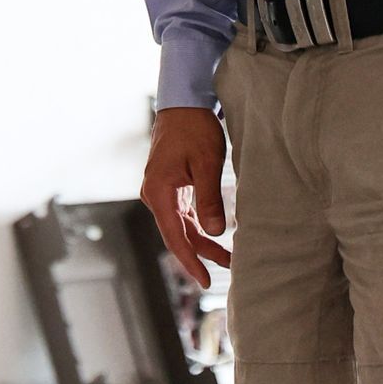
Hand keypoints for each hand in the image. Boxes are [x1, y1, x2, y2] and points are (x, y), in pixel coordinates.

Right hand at [141, 106, 231, 291]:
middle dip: (201, 253)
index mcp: (159, 191)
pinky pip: (182, 213)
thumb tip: (216, 232)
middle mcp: (155, 194)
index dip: (191, 261)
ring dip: (202, 240)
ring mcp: (161, 190)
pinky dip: (198, 225)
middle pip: (177, 234)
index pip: (174, 236)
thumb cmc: (194, 129)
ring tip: (227, 255)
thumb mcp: (206, 163)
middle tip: (228, 268)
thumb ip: (210, 199)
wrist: (183, 103)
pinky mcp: (170, 185)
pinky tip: (214, 233)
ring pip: (181, 225)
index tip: (205, 280)